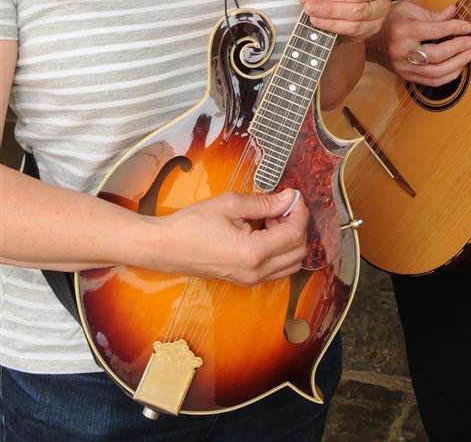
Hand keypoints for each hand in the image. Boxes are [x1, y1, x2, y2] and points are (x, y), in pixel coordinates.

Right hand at [155, 188, 307, 284]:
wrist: (165, 247)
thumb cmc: (192, 224)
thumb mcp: (229, 204)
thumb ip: (263, 202)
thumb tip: (288, 198)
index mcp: (253, 253)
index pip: (295, 234)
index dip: (299, 211)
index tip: (293, 195)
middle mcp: (256, 272)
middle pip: (298, 252)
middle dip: (296, 225)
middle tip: (282, 205)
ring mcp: (250, 280)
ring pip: (290, 264)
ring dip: (289, 239)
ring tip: (271, 218)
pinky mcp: (244, 280)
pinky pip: (275, 269)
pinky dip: (279, 250)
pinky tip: (262, 231)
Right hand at [371, 0, 470, 84]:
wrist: (366, 41)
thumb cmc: (387, 22)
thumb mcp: (407, 10)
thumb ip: (431, 14)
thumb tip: (453, 12)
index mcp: (403, 31)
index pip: (434, 31)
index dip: (454, 28)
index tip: (468, 26)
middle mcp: (403, 51)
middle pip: (437, 54)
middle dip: (458, 48)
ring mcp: (404, 66)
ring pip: (436, 72)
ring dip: (457, 64)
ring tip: (470, 55)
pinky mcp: (405, 76)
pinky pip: (430, 82)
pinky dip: (448, 77)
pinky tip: (458, 68)